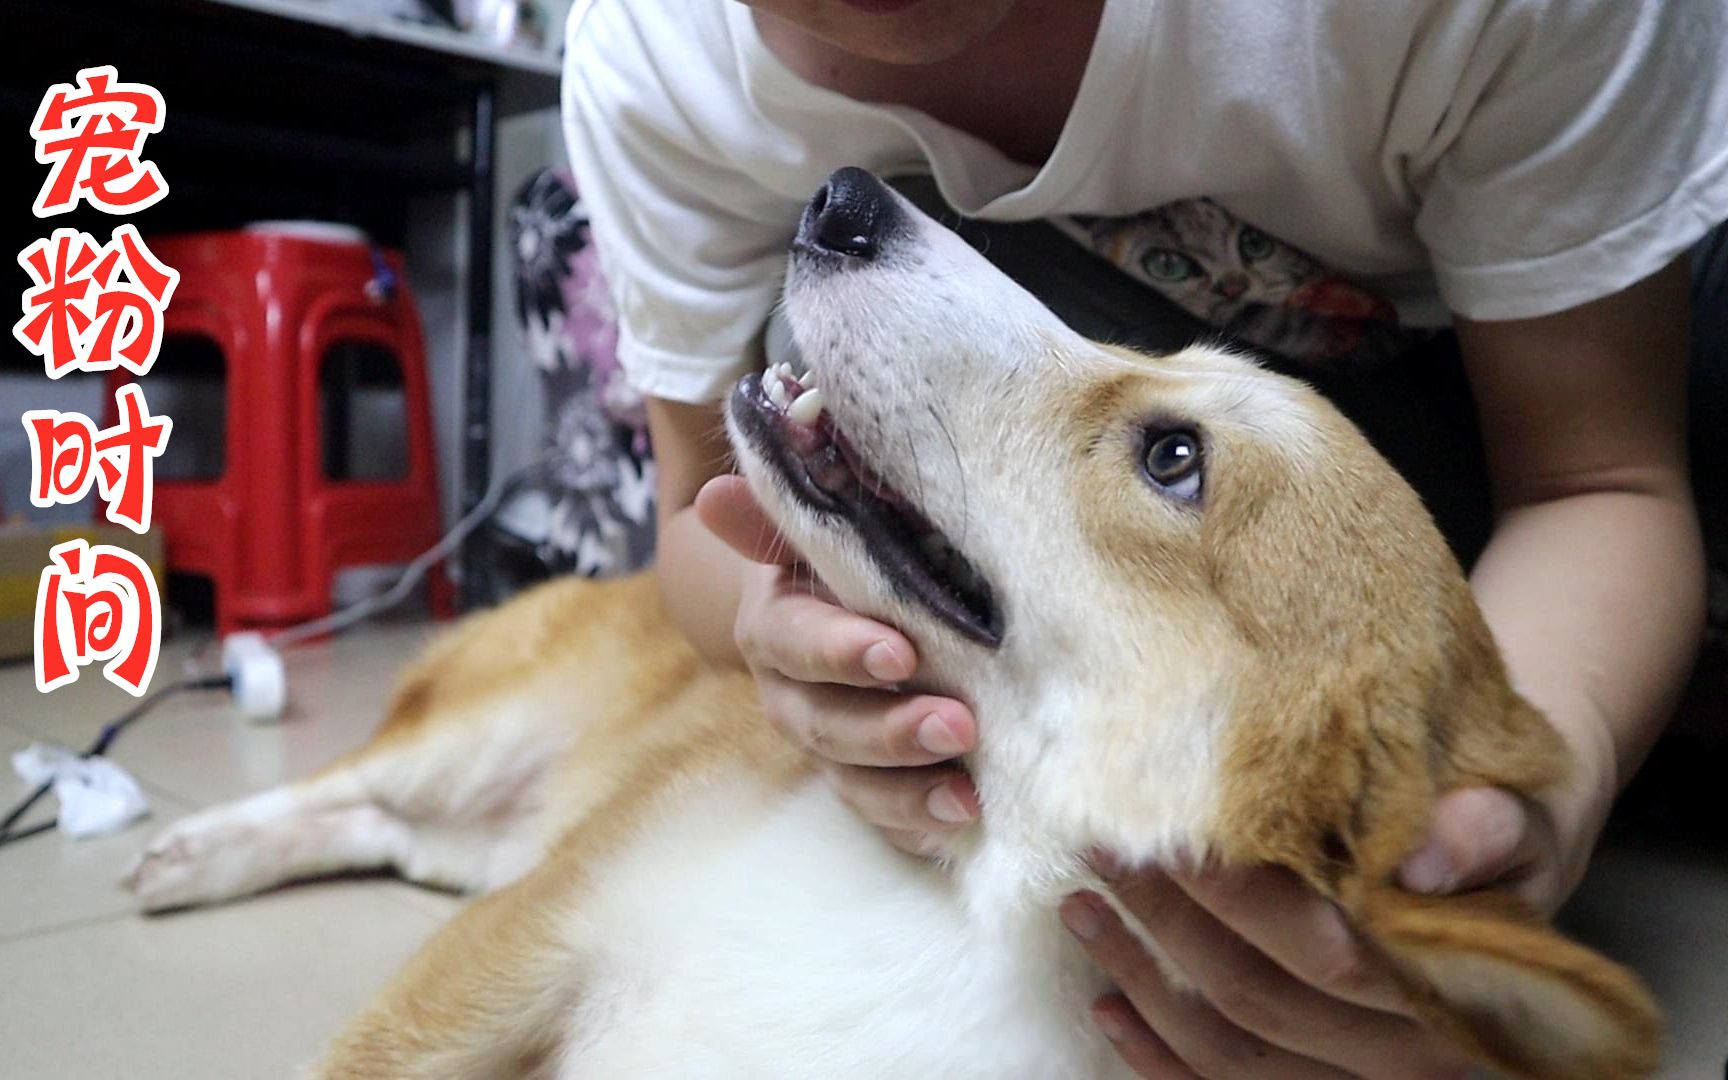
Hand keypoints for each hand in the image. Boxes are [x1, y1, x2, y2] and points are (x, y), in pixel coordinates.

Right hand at [696, 475, 980, 851]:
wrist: (851, 605)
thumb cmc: (849, 556)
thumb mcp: (822, 529)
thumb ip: (780, 515)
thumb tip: (717, 493)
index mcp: (776, 626)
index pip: (795, 641)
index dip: (840, 651)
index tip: (900, 652)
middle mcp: (791, 695)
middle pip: (826, 725)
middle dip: (890, 731)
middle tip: (958, 724)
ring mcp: (827, 747)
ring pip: (853, 782)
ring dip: (908, 791)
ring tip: (967, 795)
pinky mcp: (865, 785)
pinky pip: (883, 821)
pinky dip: (918, 827)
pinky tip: (960, 824)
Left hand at [1061, 786, 1565, 1077]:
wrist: (1517, 878)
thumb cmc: (1502, 833)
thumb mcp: (1514, 815)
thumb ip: (1479, 829)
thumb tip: (1416, 861)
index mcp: (1451, 978)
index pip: (1323, 944)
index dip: (1233, 897)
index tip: (1160, 835)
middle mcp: (1410, 1049)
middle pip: (1261, 997)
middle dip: (1165, 923)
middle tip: (1099, 849)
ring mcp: (1362, 1079)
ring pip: (1233, 1051)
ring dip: (1141, 982)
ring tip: (1079, 909)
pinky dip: (1157, 1056)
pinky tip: (1105, 1004)